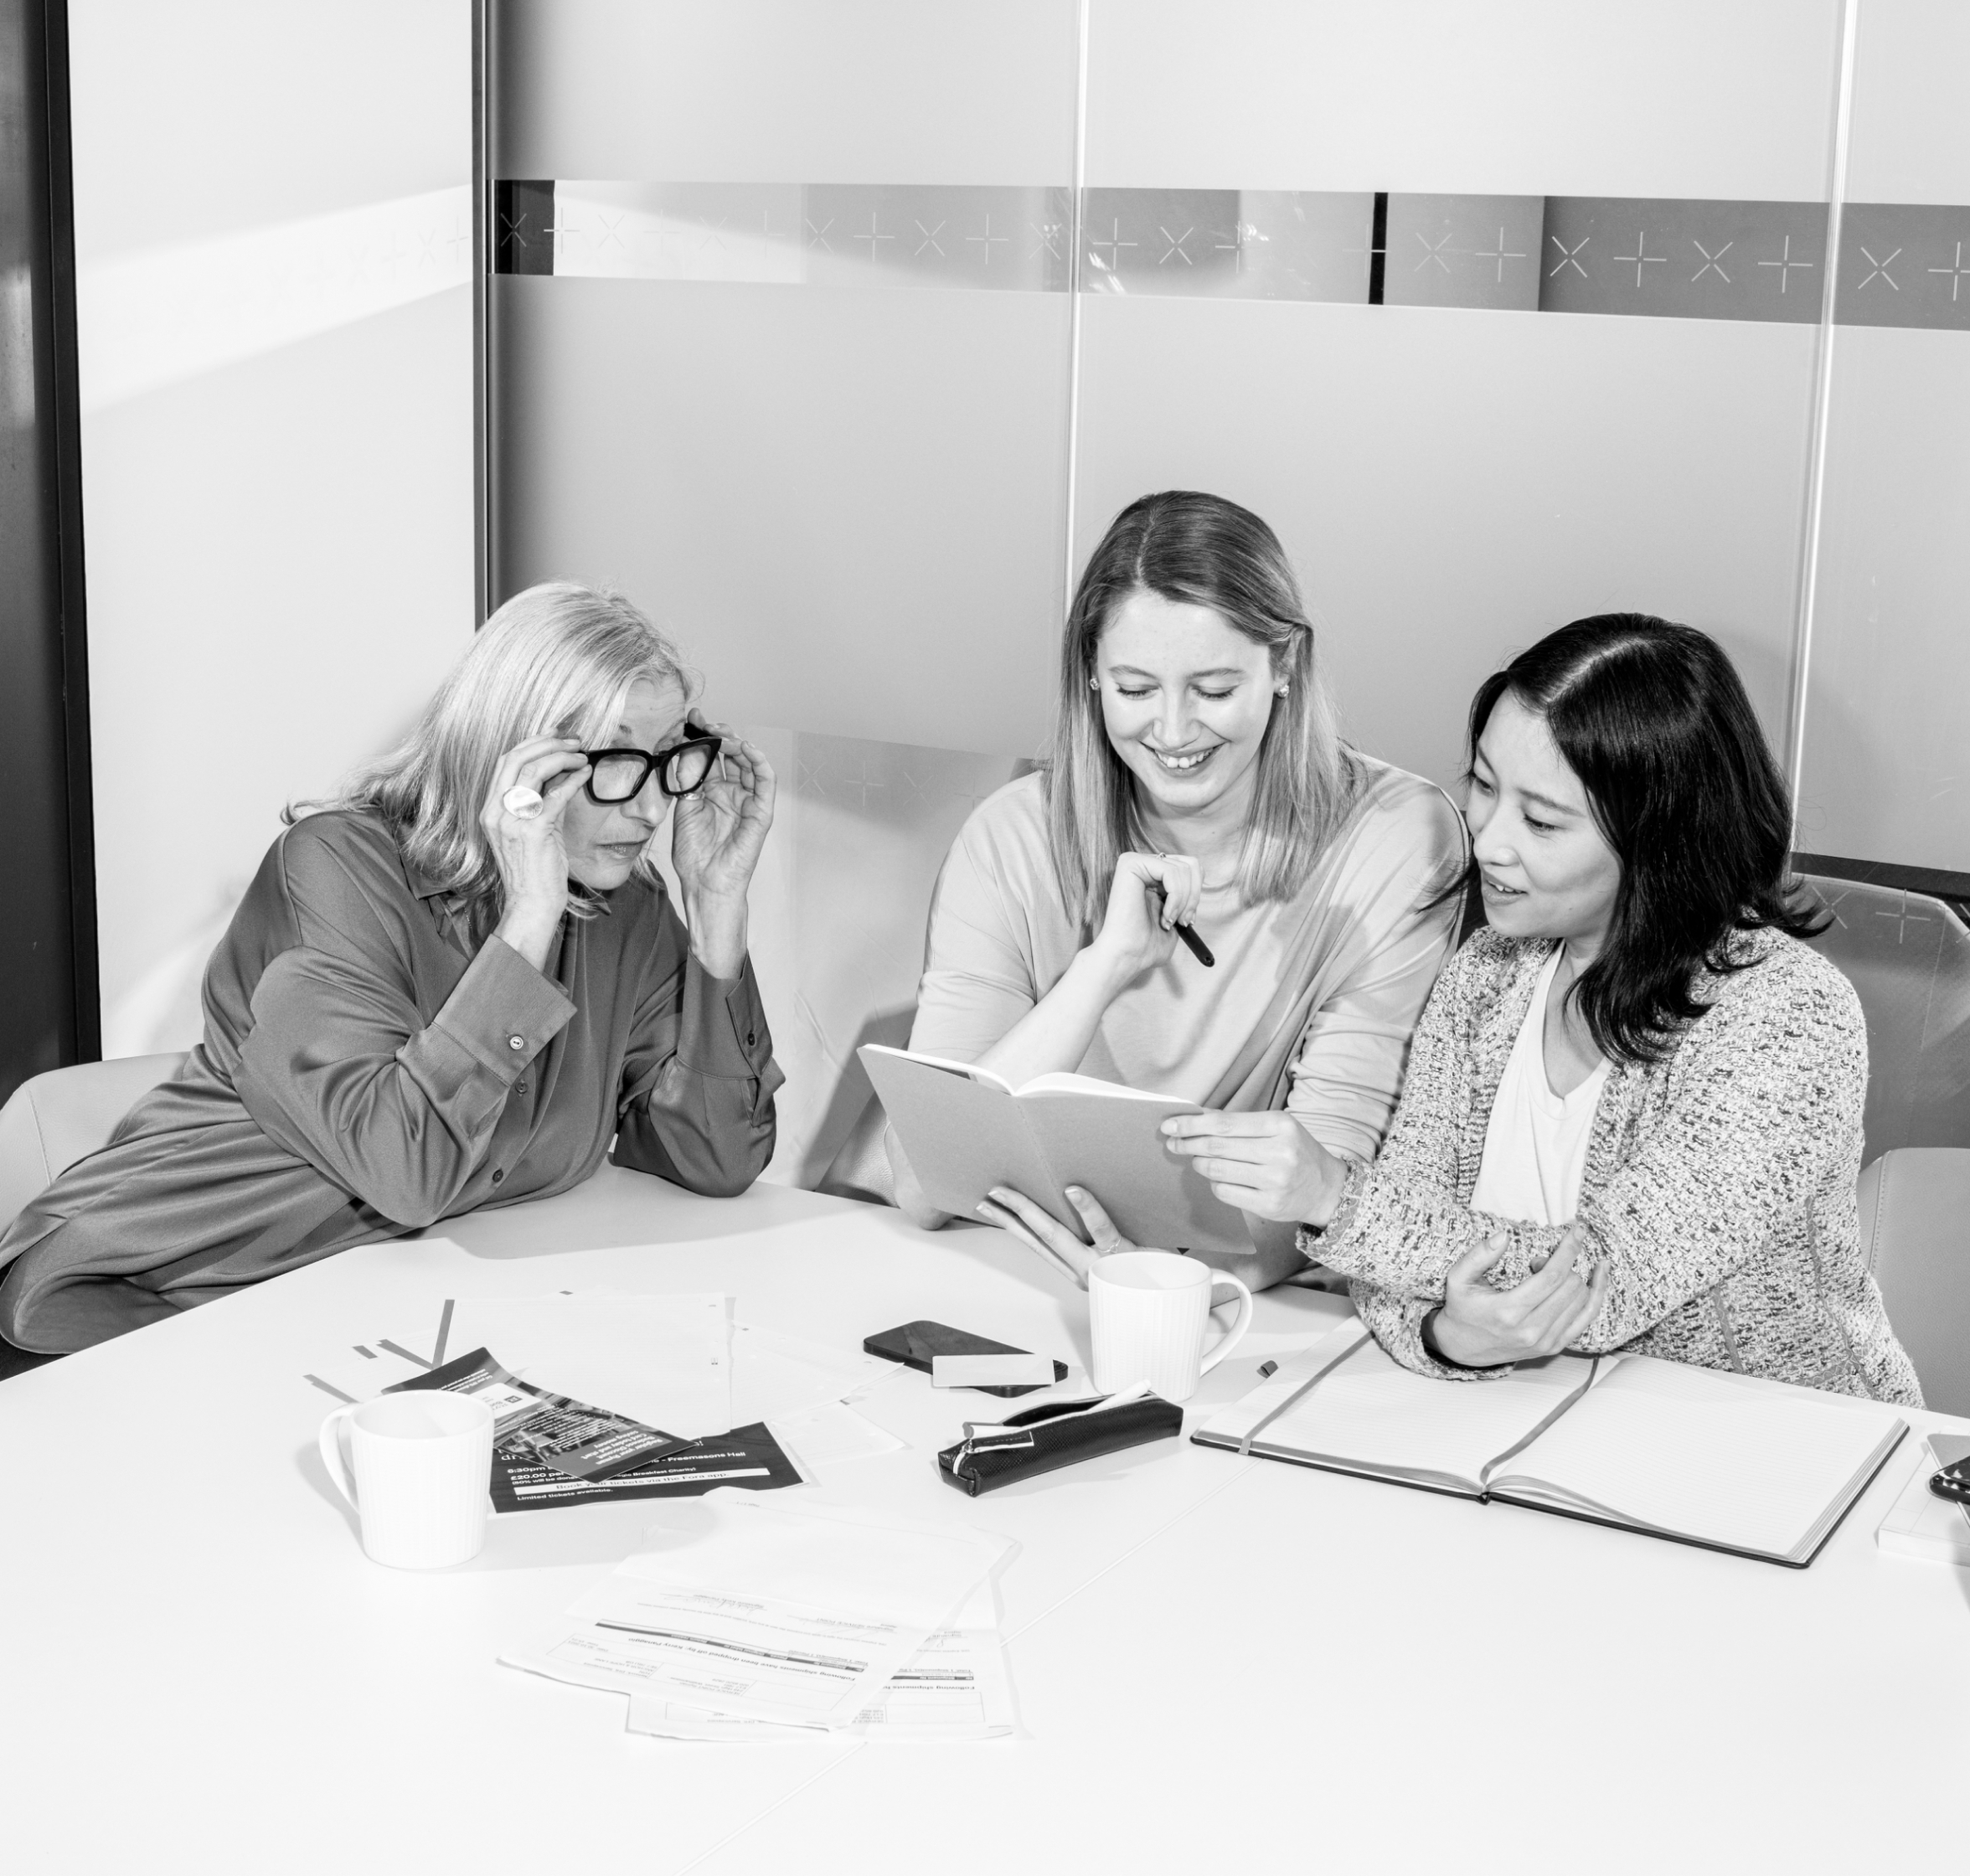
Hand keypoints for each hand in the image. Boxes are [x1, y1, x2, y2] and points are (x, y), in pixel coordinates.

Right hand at [483, 735, 590, 969]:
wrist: (532, 903)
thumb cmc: (535, 869)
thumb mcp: (533, 828)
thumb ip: (541, 800)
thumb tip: (562, 774)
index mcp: (491, 809)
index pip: (505, 762)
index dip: (531, 743)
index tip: (555, 737)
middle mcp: (496, 812)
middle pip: (516, 758)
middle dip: (548, 743)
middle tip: (574, 740)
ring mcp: (512, 821)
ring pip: (533, 770)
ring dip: (562, 757)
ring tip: (582, 756)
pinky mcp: (533, 831)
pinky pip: (555, 794)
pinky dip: (574, 780)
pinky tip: (586, 774)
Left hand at [670, 714, 775, 977]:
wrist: (705, 883)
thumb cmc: (694, 855)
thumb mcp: (683, 809)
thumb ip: (686, 781)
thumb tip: (683, 750)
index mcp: (710, 792)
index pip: (709, 757)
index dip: (701, 737)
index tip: (689, 718)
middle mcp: (730, 792)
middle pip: (729, 755)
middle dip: (719, 734)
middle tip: (705, 722)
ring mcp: (747, 801)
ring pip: (748, 763)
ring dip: (737, 744)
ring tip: (722, 734)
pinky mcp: (761, 812)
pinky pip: (765, 782)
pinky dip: (759, 763)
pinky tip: (746, 749)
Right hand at [975, 1184, 1138, 1288]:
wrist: (1179, 1293)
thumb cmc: (1149, 1271)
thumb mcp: (1116, 1260)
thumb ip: (1096, 1239)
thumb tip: (1074, 1198)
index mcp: (1077, 1269)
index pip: (1036, 1243)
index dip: (1010, 1225)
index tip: (987, 1208)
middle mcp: (1082, 1269)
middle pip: (1037, 1238)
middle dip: (1009, 1215)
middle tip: (989, 1194)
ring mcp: (1100, 1263)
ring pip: (1057, 1235)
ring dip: (1029, 1212)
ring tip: (1008, 1192)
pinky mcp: (1123, 1253)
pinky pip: (1102, 1229)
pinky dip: (1086, 1209)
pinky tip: (1072, 1190)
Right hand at [1085, 851, 1201, 986]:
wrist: (1126, 957)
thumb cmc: (1146, 946)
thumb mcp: (1176, 918)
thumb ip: (1185, 895)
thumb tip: (1199, 880)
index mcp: (1152, 876)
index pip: (1190, 869)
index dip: (1196, 895)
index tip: (1187, 921)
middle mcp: (1143, 865)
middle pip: (1191, 865)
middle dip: (1194, 897)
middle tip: (1183, 921)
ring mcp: (1135, 862)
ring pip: (1184, 868)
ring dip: (1184, 901)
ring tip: (1169, 922)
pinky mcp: (1131, 864)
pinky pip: (1171, 872)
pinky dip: (1176, 898)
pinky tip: (1164, 916)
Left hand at [1160, 1111, 1346, 1224]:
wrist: (1327, 1188)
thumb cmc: (1296, 1151)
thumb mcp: (1275, 1127)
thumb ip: (1238, 1122)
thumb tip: (1196, 1117)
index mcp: (1280, 1126)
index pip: (1223, 1124)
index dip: (1191, 1125)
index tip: (1170, 1125)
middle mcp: (1279, 1153)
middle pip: (1217, 1147)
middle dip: (1188, 1144)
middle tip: (1173, 1142)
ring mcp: (1275, 1182)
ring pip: (1217, 1171)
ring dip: (1199, 1164)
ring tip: (1197, 1160)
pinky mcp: (1269, 1205)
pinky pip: (1225, 1192)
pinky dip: (1214, 1183)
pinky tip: (1218, 1178)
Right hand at [1427, 1225, 1606, 1367]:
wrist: (1462, 1348)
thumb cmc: (1461, 1308)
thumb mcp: (1459, 1278)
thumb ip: (1480, 1255)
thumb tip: (1504, 1235)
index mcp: (1509, 1312)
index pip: (1552, 1277)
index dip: (1568, 1250)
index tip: (1577, 1230)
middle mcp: (1531, 1330)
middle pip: (1570, 1286)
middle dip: (1562, 1264)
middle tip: (1537, 1262)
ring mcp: (1546, 1342)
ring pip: (1581, 1300)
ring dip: (1571, 1278)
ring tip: (1547, 1274)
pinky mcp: (1554, 1347)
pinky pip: (1586, 1318)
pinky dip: (1596, 1295)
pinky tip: (1599, 1276)